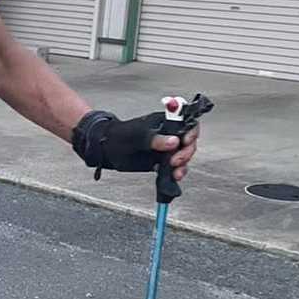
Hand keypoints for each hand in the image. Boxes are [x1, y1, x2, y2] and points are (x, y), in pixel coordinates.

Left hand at [72, 109, 201, 180]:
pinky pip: (175, 167)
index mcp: (164, 122)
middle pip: (189, 141)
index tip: (186, 140)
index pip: (187, 122)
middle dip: (187, 151)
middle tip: (176, 160)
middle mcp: (169, 134)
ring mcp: (166, 149)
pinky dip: (177, 172)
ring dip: (183, 164)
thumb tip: (174, 142)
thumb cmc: (119, 135)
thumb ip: (155, 139)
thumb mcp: (136, 136)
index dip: (192, 131)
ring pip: (184, 156)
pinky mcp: (162, 162)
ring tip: (176, 172)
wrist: (106, 149)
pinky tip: (173, 176)